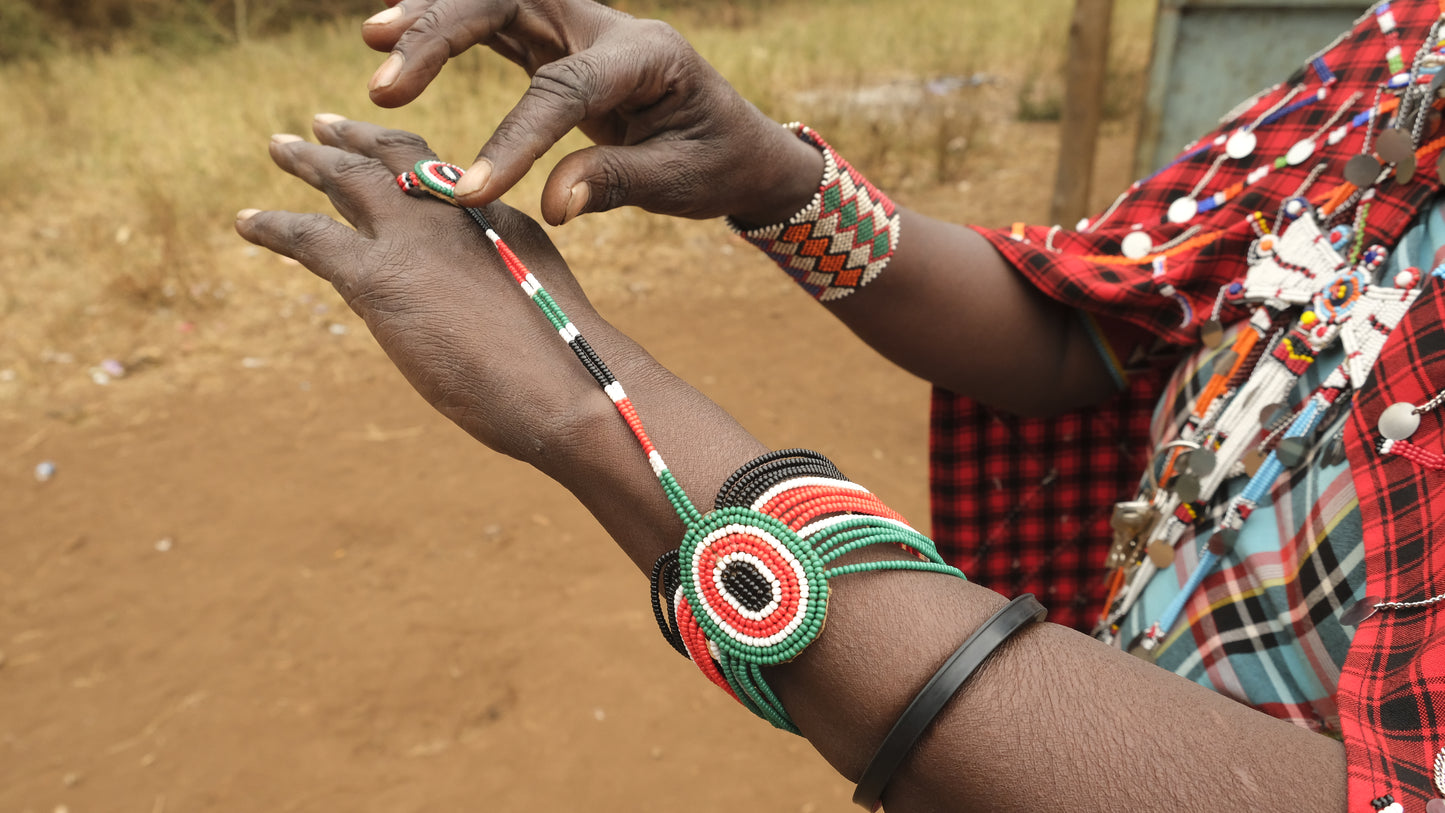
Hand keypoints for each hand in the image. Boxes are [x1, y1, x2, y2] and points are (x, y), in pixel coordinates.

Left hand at [234, 114, 611, 461]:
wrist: (569, 386)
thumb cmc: (567, 367)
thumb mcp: (538, 304)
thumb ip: (502, 285)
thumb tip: (480, 307)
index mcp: (498, 216)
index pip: (445, 176)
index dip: (411, 157)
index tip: (388, 146)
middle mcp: (456, 211)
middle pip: (395, 158)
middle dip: (356, 140)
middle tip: (321, 126)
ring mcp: (416, 239)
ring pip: (347, 182)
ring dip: (309, 161)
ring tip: (279, 146)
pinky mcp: (379, 278)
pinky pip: (310, 239)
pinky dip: (274, 227)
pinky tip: (248, 223)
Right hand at [359, 0, 822, 225]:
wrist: (740, 142)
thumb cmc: (715, 163)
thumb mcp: (678, 182)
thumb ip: (614, 182)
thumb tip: (551, 204)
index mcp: (648, 58)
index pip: (566, 88)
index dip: (514, 138)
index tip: (467, 190)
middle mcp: (608, 27)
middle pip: (512, 2)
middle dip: (443, 34)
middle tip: (385, 88)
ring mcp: (579, 27)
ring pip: (494, 0)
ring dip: (431, 17)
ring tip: (374, 44)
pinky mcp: (558, 42)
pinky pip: (494, 21)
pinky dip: (446, 23)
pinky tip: (395, 31)